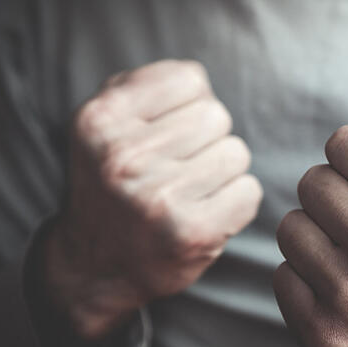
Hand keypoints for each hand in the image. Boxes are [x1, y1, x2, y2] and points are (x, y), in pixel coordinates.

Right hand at [40, 60, 262, 340]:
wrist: (99, 267)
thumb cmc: (115, 185)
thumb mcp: (104, 127)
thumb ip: (144, 88)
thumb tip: (198, 81)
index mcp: (100, 120)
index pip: (190, 79)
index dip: (191, 103)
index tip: (170, 131)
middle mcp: (123, 157)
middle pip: (217, 116)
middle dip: (208, 139)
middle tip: (180, 168)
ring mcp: (158, 198)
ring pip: (237, 152)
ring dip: (224, 171)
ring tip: (191, 191)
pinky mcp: (192, 233)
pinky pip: (249, 191)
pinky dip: (236, 202)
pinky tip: (205, 214)